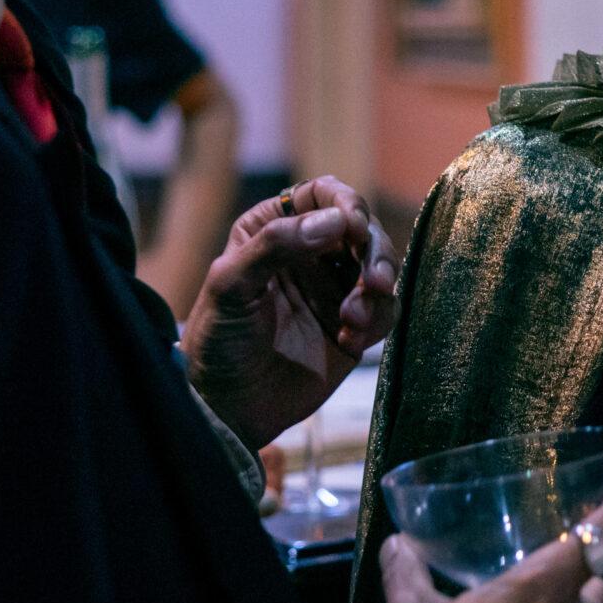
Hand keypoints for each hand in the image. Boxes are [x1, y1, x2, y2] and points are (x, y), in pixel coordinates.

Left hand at [181, 177, 396, 449]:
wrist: (230, 407)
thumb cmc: (218, 340)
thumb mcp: (230, 285)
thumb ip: (275, 245)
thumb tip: (335, 221)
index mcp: (274, 229)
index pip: (321, 195)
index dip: (346, 203)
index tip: (354, 228)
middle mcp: (310, 253)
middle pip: (363, 229)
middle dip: (375, 252)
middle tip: (372, 282)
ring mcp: (334, 289)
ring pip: (381, 267)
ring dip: (377, 290)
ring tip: (354, 318)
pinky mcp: (353, 325)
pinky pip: (385, 310)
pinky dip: (377, 322)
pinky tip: (350, 341)